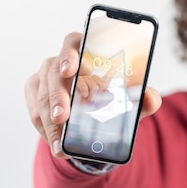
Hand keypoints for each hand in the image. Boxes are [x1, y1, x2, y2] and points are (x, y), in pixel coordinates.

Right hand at [25, 32, 161, 157]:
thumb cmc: (112, 99)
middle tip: (63, 117)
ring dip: (50, 121)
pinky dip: (46, 131)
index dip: (70, 53)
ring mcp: (44, 76)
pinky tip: (57, 144)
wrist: (95, 117)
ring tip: (60, 142)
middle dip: (57, 96)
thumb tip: (151, 97)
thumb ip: (144, 99)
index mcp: (85, 53)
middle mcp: (60, 61)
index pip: (73, 43)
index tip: (71, 69)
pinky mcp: (34, 93)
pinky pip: (36, 113)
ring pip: (42, 97)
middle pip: (53, 73)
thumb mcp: (130, 102)